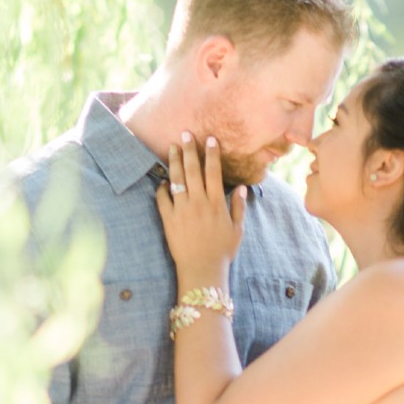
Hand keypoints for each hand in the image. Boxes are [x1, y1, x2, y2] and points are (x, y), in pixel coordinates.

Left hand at [156, 134, 246, 284]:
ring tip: (172, 147)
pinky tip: (162, 179)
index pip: (213, 172)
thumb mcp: (237, 230)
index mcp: (216, 204)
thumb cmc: (222, 252)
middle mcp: (198, 203)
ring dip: (174, 161)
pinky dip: (161, 187)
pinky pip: (162, 198)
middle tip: (185, 133)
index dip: (212, 154)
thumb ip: (238, 207)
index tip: (210, 139)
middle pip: (193, 170)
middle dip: (190, 149)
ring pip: (177, 179)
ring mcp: (182, 210)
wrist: (202, 270)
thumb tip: (242, 188)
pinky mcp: (168, 219)